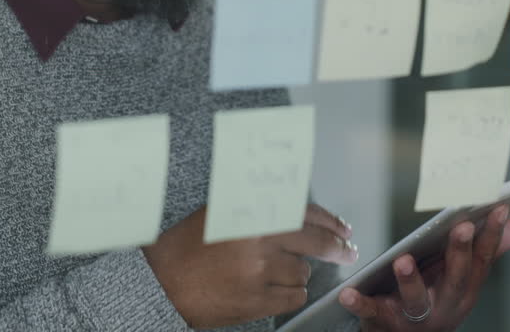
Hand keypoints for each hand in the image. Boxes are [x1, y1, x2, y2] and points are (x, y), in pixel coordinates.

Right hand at [143, 203, 358, 328]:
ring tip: (278, 272)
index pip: (303, 213)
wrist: (161, 283)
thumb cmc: (185, 247)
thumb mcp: (219, 214)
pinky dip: (290, 293)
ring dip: (298, 272)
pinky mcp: (257, 301)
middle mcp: (258, 240)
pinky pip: (293, 297)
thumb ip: (256, 209)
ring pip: (302, 273)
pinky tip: (276, 289)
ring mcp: (259, 272)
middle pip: (314, 242)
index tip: (342, 227)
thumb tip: (294, 208)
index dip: (329, 220)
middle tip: (347, 251)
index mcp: (251, 214)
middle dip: (337, 247)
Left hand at [338, 206, 509, 330]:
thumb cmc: (435, 299)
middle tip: (462, 227)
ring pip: (416, 300)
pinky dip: (361, 304)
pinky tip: (348, 293)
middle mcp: (445, 305)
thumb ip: (488, 250)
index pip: (482, 261)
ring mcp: (415, 317)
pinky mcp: (384, 322)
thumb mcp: (461, 277)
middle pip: (455, 280)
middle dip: (459, 254)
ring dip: (410, 280)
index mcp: (464, 290)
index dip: (492, 236)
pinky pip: (372, 313)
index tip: (498, 209)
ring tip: (403, 259)